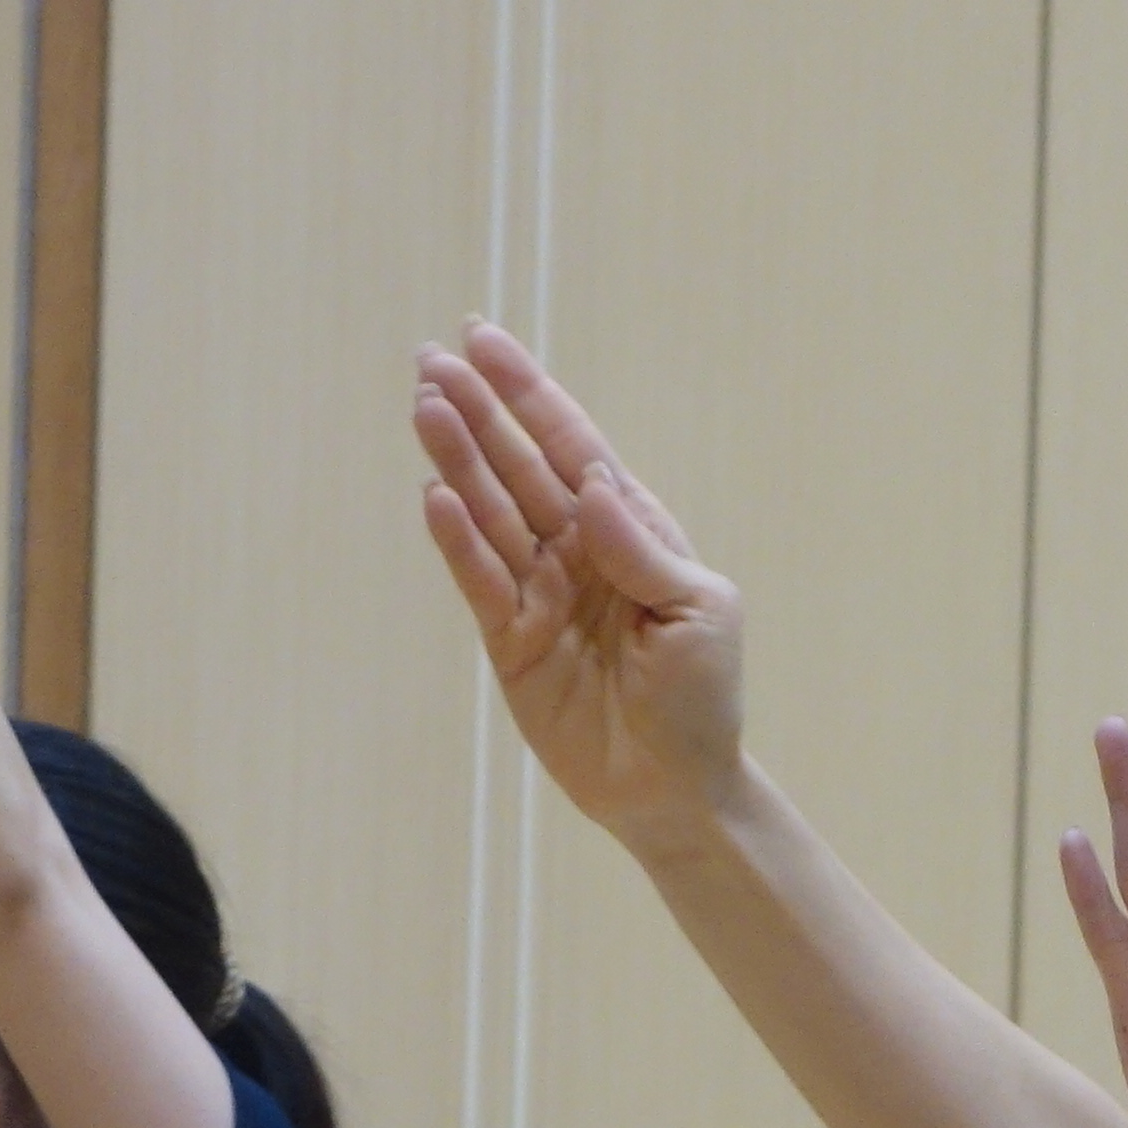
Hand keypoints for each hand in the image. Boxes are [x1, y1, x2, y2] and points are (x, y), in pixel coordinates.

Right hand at [410, 325, 744, 844]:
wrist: (676, 787)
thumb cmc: (702, 697)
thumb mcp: (699, 614)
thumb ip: (642, 550)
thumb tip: (590, 485)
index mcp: (629, 529)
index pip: (572, 446)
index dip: (529, 393)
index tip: (484, 340)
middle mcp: (577, 550)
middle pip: (519, 467)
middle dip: (478, 412)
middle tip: (431, 360)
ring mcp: (539, 593)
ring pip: (490, 512)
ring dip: (458, 460)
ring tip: (424, 408)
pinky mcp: (509, 640)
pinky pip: (478, 579)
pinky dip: (456, 539)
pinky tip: (435, 494)